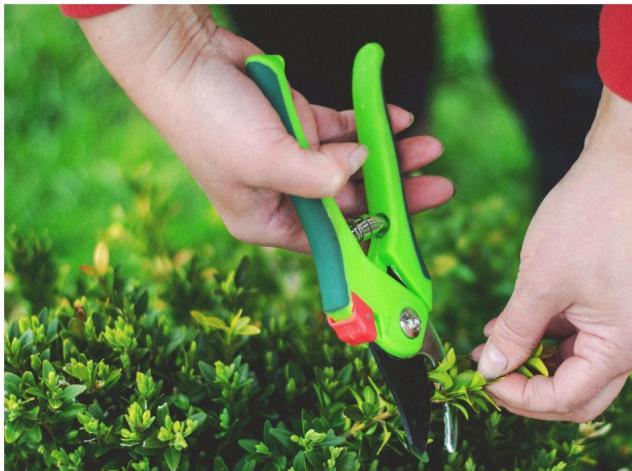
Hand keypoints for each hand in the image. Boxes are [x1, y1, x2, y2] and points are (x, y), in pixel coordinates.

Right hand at [78, 6, 451, 251]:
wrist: (184, 59)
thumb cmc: (207, 119)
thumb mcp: (264, 159)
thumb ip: (316, 176)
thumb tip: (359, 170)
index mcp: (269, 220)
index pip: (333, 239)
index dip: (375, 236)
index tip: (412, 234)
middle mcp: (285, 195)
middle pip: (352, 201)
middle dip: (395, 191)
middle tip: (438, 186)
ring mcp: (295, 157)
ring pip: (355, 162)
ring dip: (391, 154)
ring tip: (429, 147)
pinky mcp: (300, 124)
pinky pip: (345, 128)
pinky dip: (370, 123)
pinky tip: (398, 120)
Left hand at [473, 88, 631, 421]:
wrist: (624, 168)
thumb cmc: (586, 221)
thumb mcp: (538, 284)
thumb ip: (513, 333)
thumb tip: (489, 369)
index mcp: (621, 347)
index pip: (566, 399)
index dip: (520, 397)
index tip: (483, 380)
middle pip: (576, 395)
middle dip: (530, 390)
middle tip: (489, 375)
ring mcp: (626, 326)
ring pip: (574, 368)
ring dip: (532, 363)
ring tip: (488, 345)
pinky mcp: (615, 308)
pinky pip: (577, 339)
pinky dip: (544, 338)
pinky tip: (508, 325)